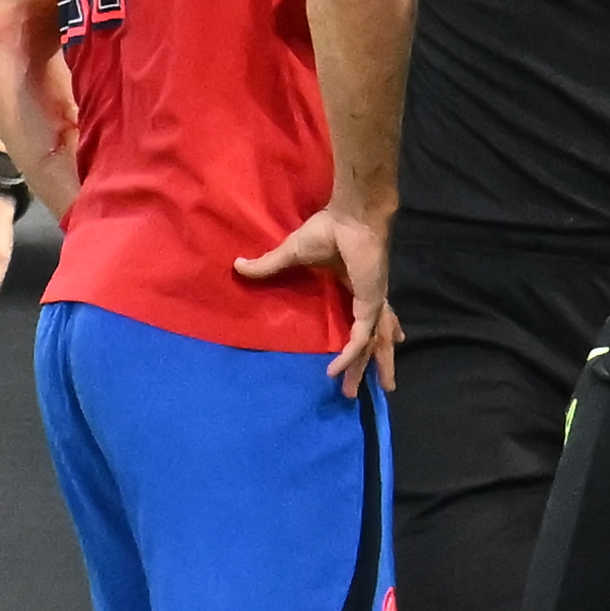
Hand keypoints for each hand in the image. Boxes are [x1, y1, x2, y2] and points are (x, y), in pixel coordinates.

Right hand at [234, 205, 400, 396]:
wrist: (350, 217)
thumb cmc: (327, 229)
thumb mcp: (292, 252)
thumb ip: (269, 265)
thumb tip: (238, 266)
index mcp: (353, 285)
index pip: (360, 318)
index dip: (360, 336)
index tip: (356, 353)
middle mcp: (367, 298)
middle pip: (369, 339)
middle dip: (365, 365)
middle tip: (353, 391)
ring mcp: (371, 303)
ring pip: (371, 344)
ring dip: (366, 368)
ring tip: (359, 393)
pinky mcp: (369, 305)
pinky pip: (359, 338)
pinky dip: (349, 355)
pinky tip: (335, 371)